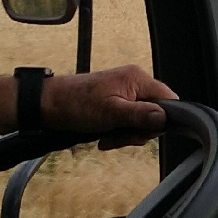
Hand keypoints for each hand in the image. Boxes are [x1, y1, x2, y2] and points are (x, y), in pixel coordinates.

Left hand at [40, 65, 177, 149]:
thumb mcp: (111, 113)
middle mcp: (134, 84)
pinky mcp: (116, 103)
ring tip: (108, 137)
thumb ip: (141, 115)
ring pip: (140, 121)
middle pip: (155, 113)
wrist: (48, 105)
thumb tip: (165, 119)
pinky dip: (118, 133)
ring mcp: (125, 93)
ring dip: (126, 135)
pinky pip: (127, 122)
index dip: (162, 119)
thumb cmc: (76, 105)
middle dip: (139, 131)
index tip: (144, 131)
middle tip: (119, 136)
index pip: (169, 99)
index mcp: (137, 79)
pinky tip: (104, 137)